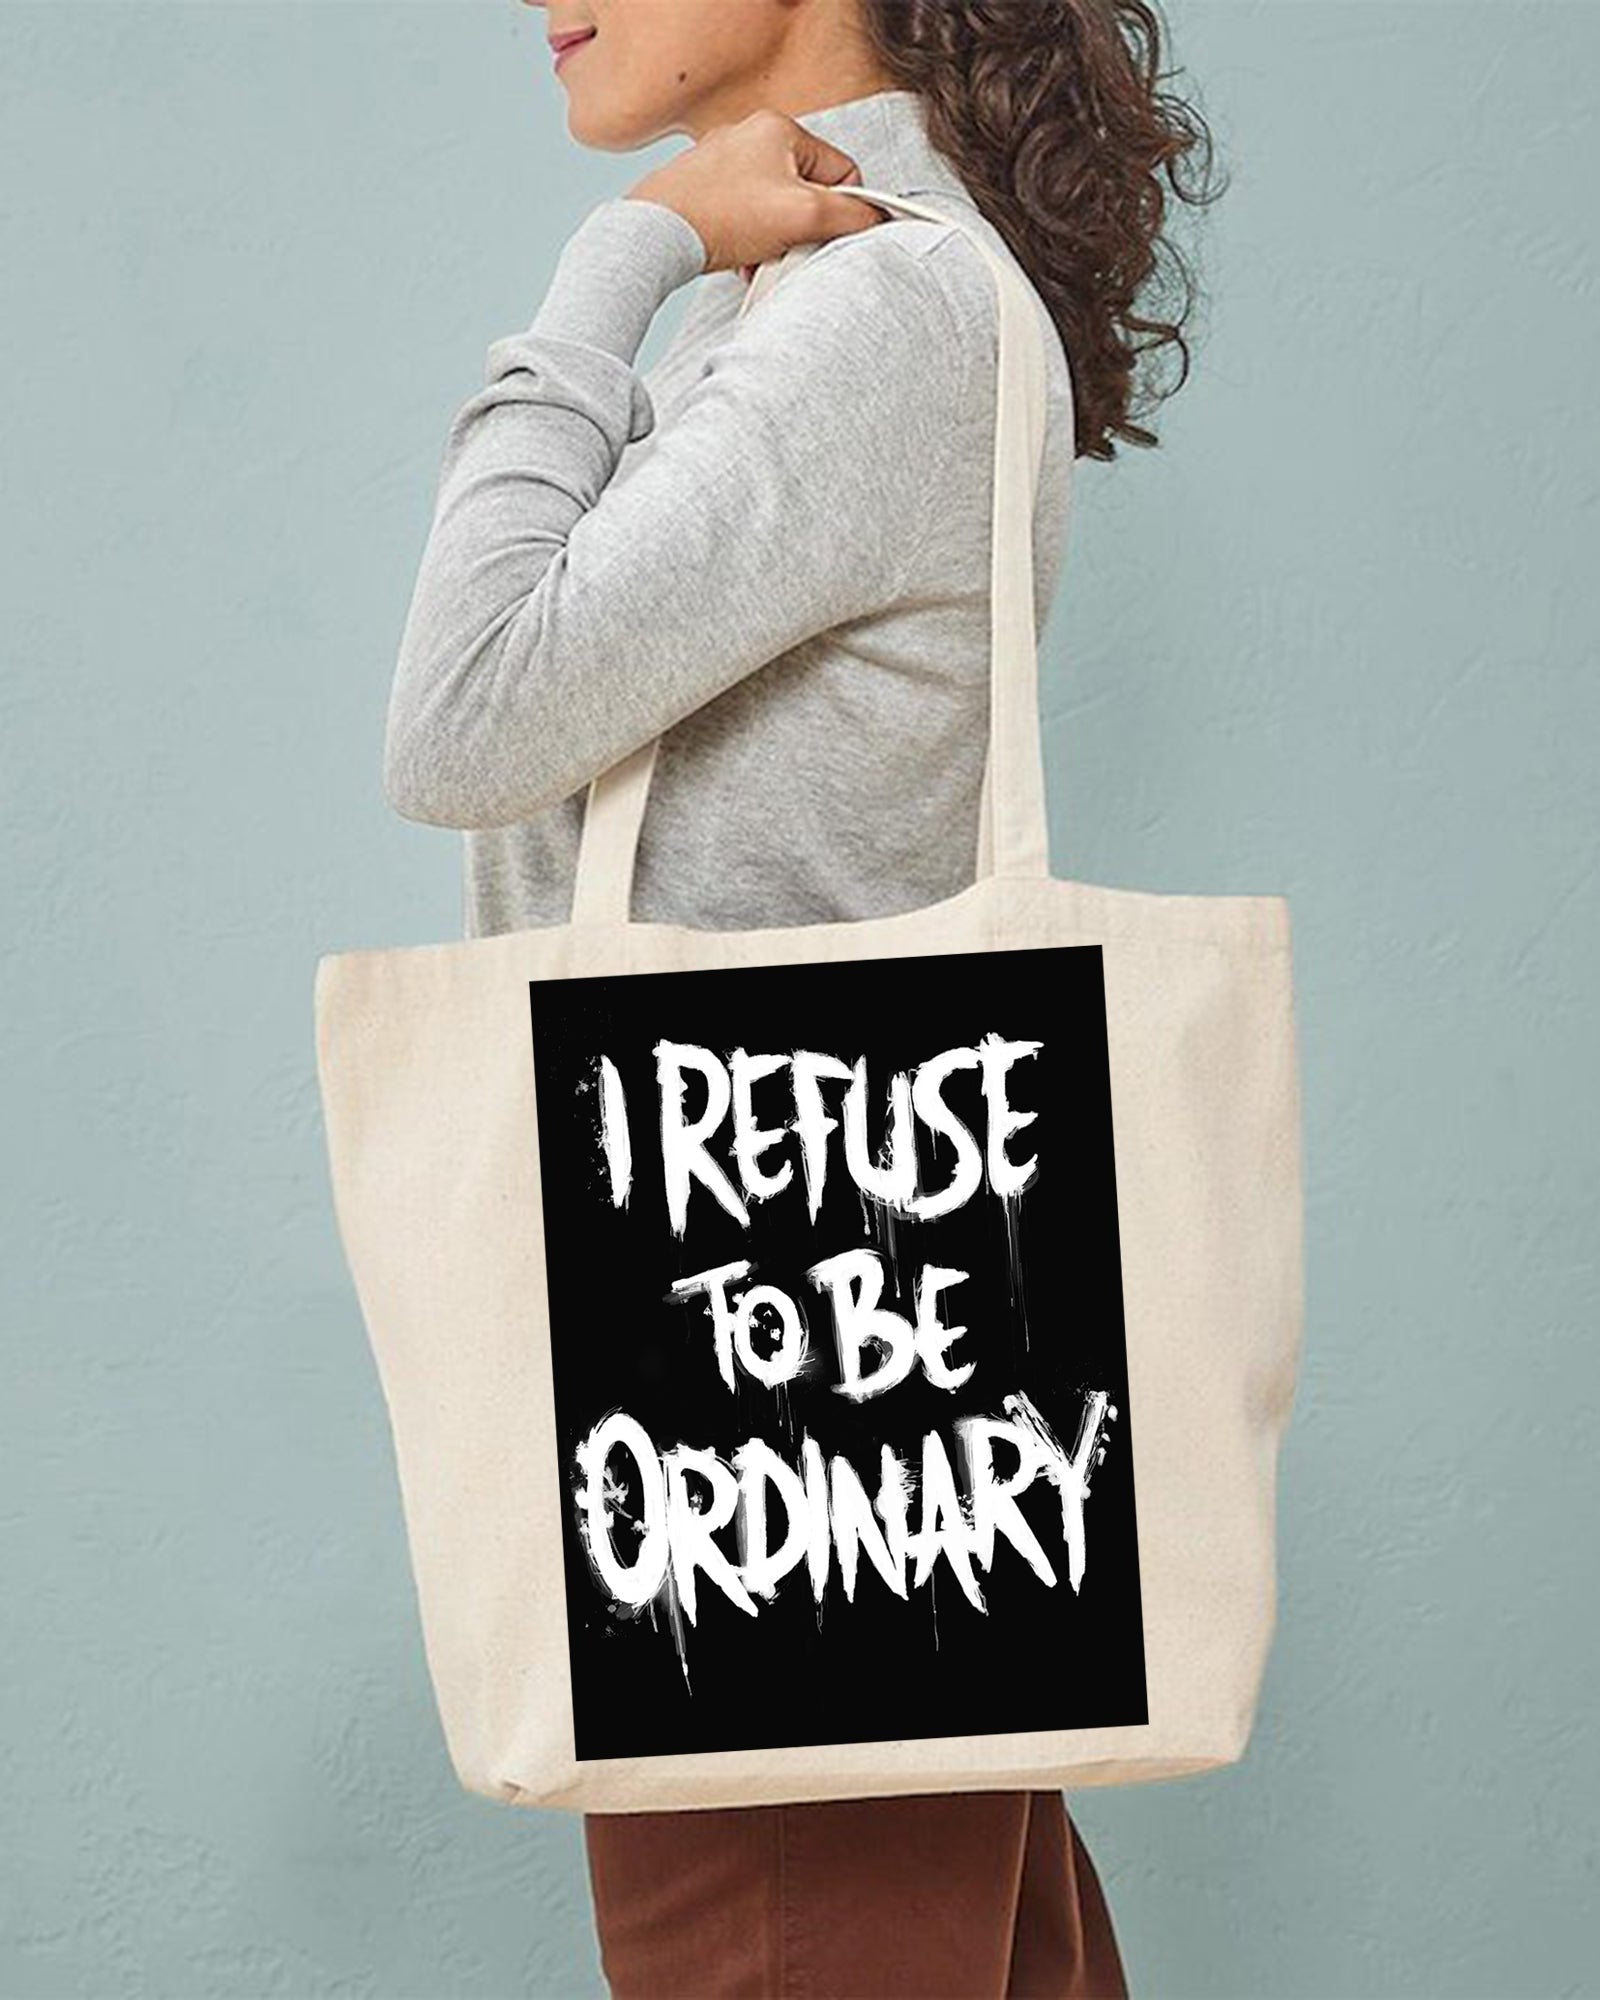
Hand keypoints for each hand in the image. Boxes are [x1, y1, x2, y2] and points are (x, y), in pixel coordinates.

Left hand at [626, 107, 888, 281]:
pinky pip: (746, 215)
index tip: (829, 236)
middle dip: (803, 228)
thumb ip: (849, 214)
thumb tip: (875, 217)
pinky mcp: (704, 188)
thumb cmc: (723, 218)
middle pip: (807, 191)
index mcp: (780, 128)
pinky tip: (740, 256)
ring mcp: (724, 161)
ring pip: (776, 207)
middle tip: (788, 249)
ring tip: (759, 257)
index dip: (844, 209)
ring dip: (776, 239)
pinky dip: (750, 240)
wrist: (657, 235)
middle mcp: (750, 135)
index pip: (841, 170)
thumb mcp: (802, 215)